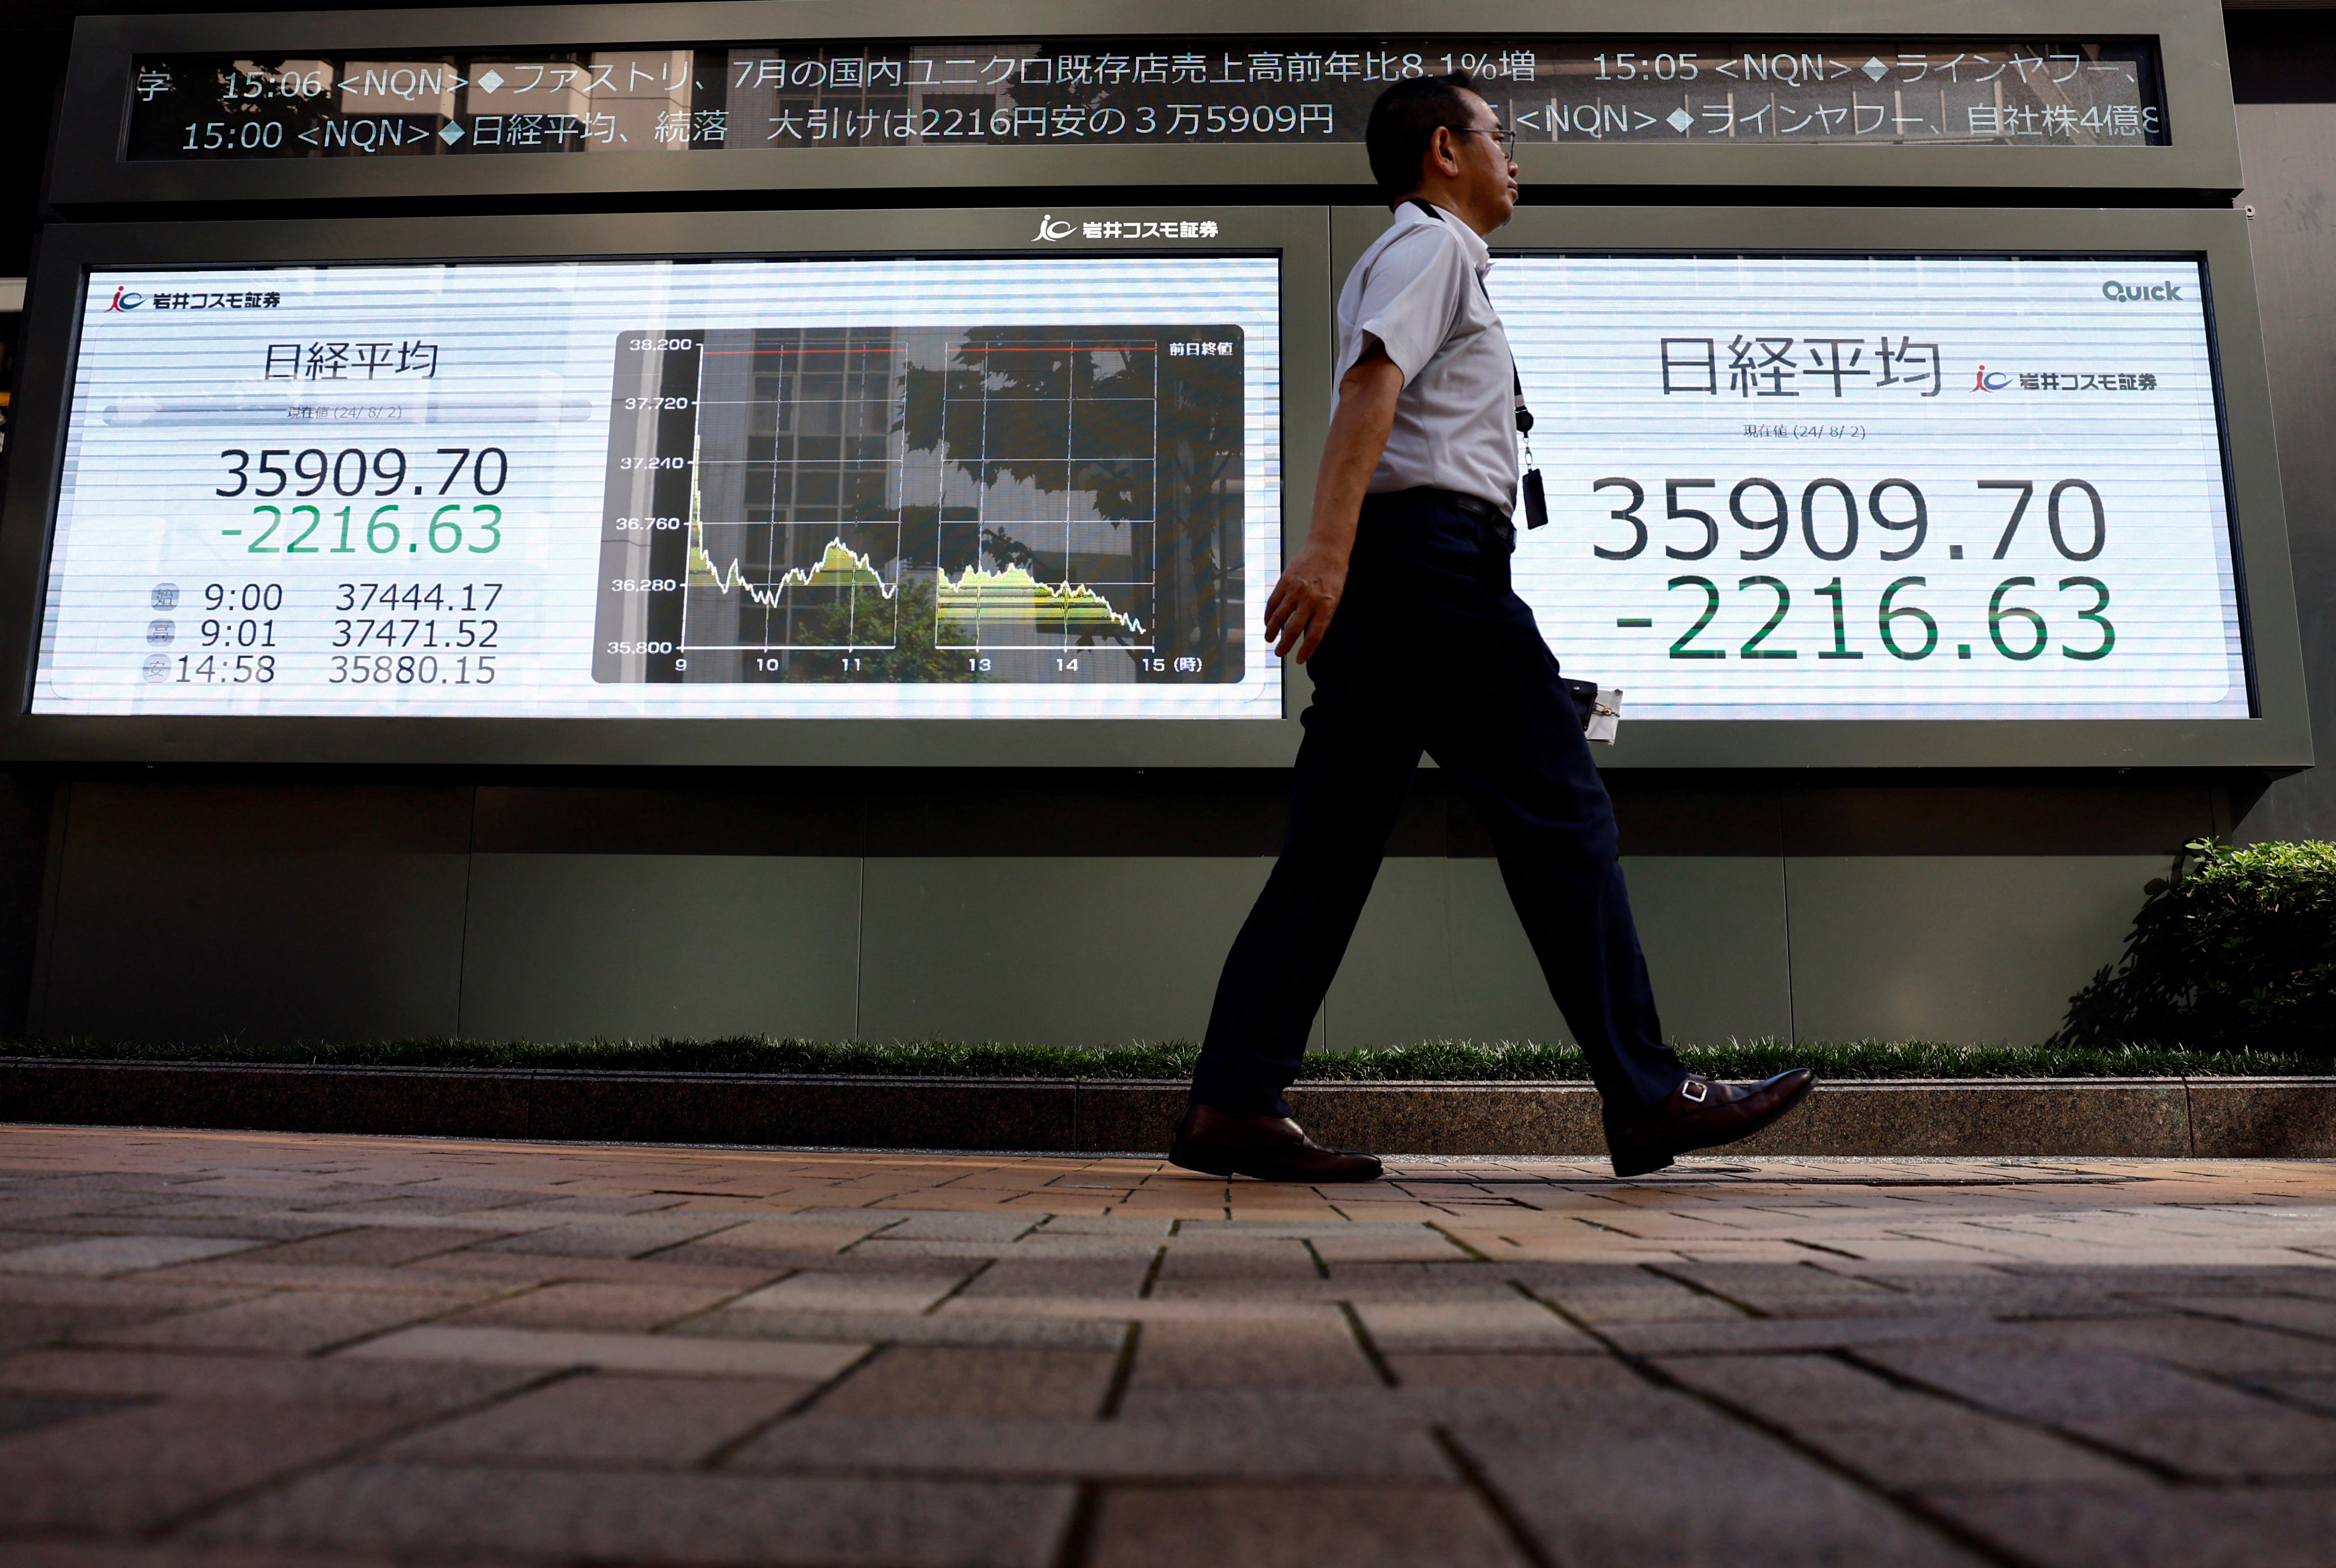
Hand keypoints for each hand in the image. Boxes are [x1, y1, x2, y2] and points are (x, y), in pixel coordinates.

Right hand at [1263, 540, 1347, 662]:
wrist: (1327, 548)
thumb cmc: (1334, 573)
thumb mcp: (1335, 596)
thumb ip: (1323, 614)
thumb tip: (1312, 634)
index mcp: (1326, 605)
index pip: (1314, 635)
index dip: (1306, 650)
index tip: (1299, 660)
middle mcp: (1310, 600)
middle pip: (1294, 629)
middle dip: (1285, 644)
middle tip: (1279, 653)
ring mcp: (1295, 590)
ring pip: (1279, 617)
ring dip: (1272, 631)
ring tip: (1269, 639)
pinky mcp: (1285, 581)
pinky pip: (1273, 602)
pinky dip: (1269, 614)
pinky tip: (1268, 621)